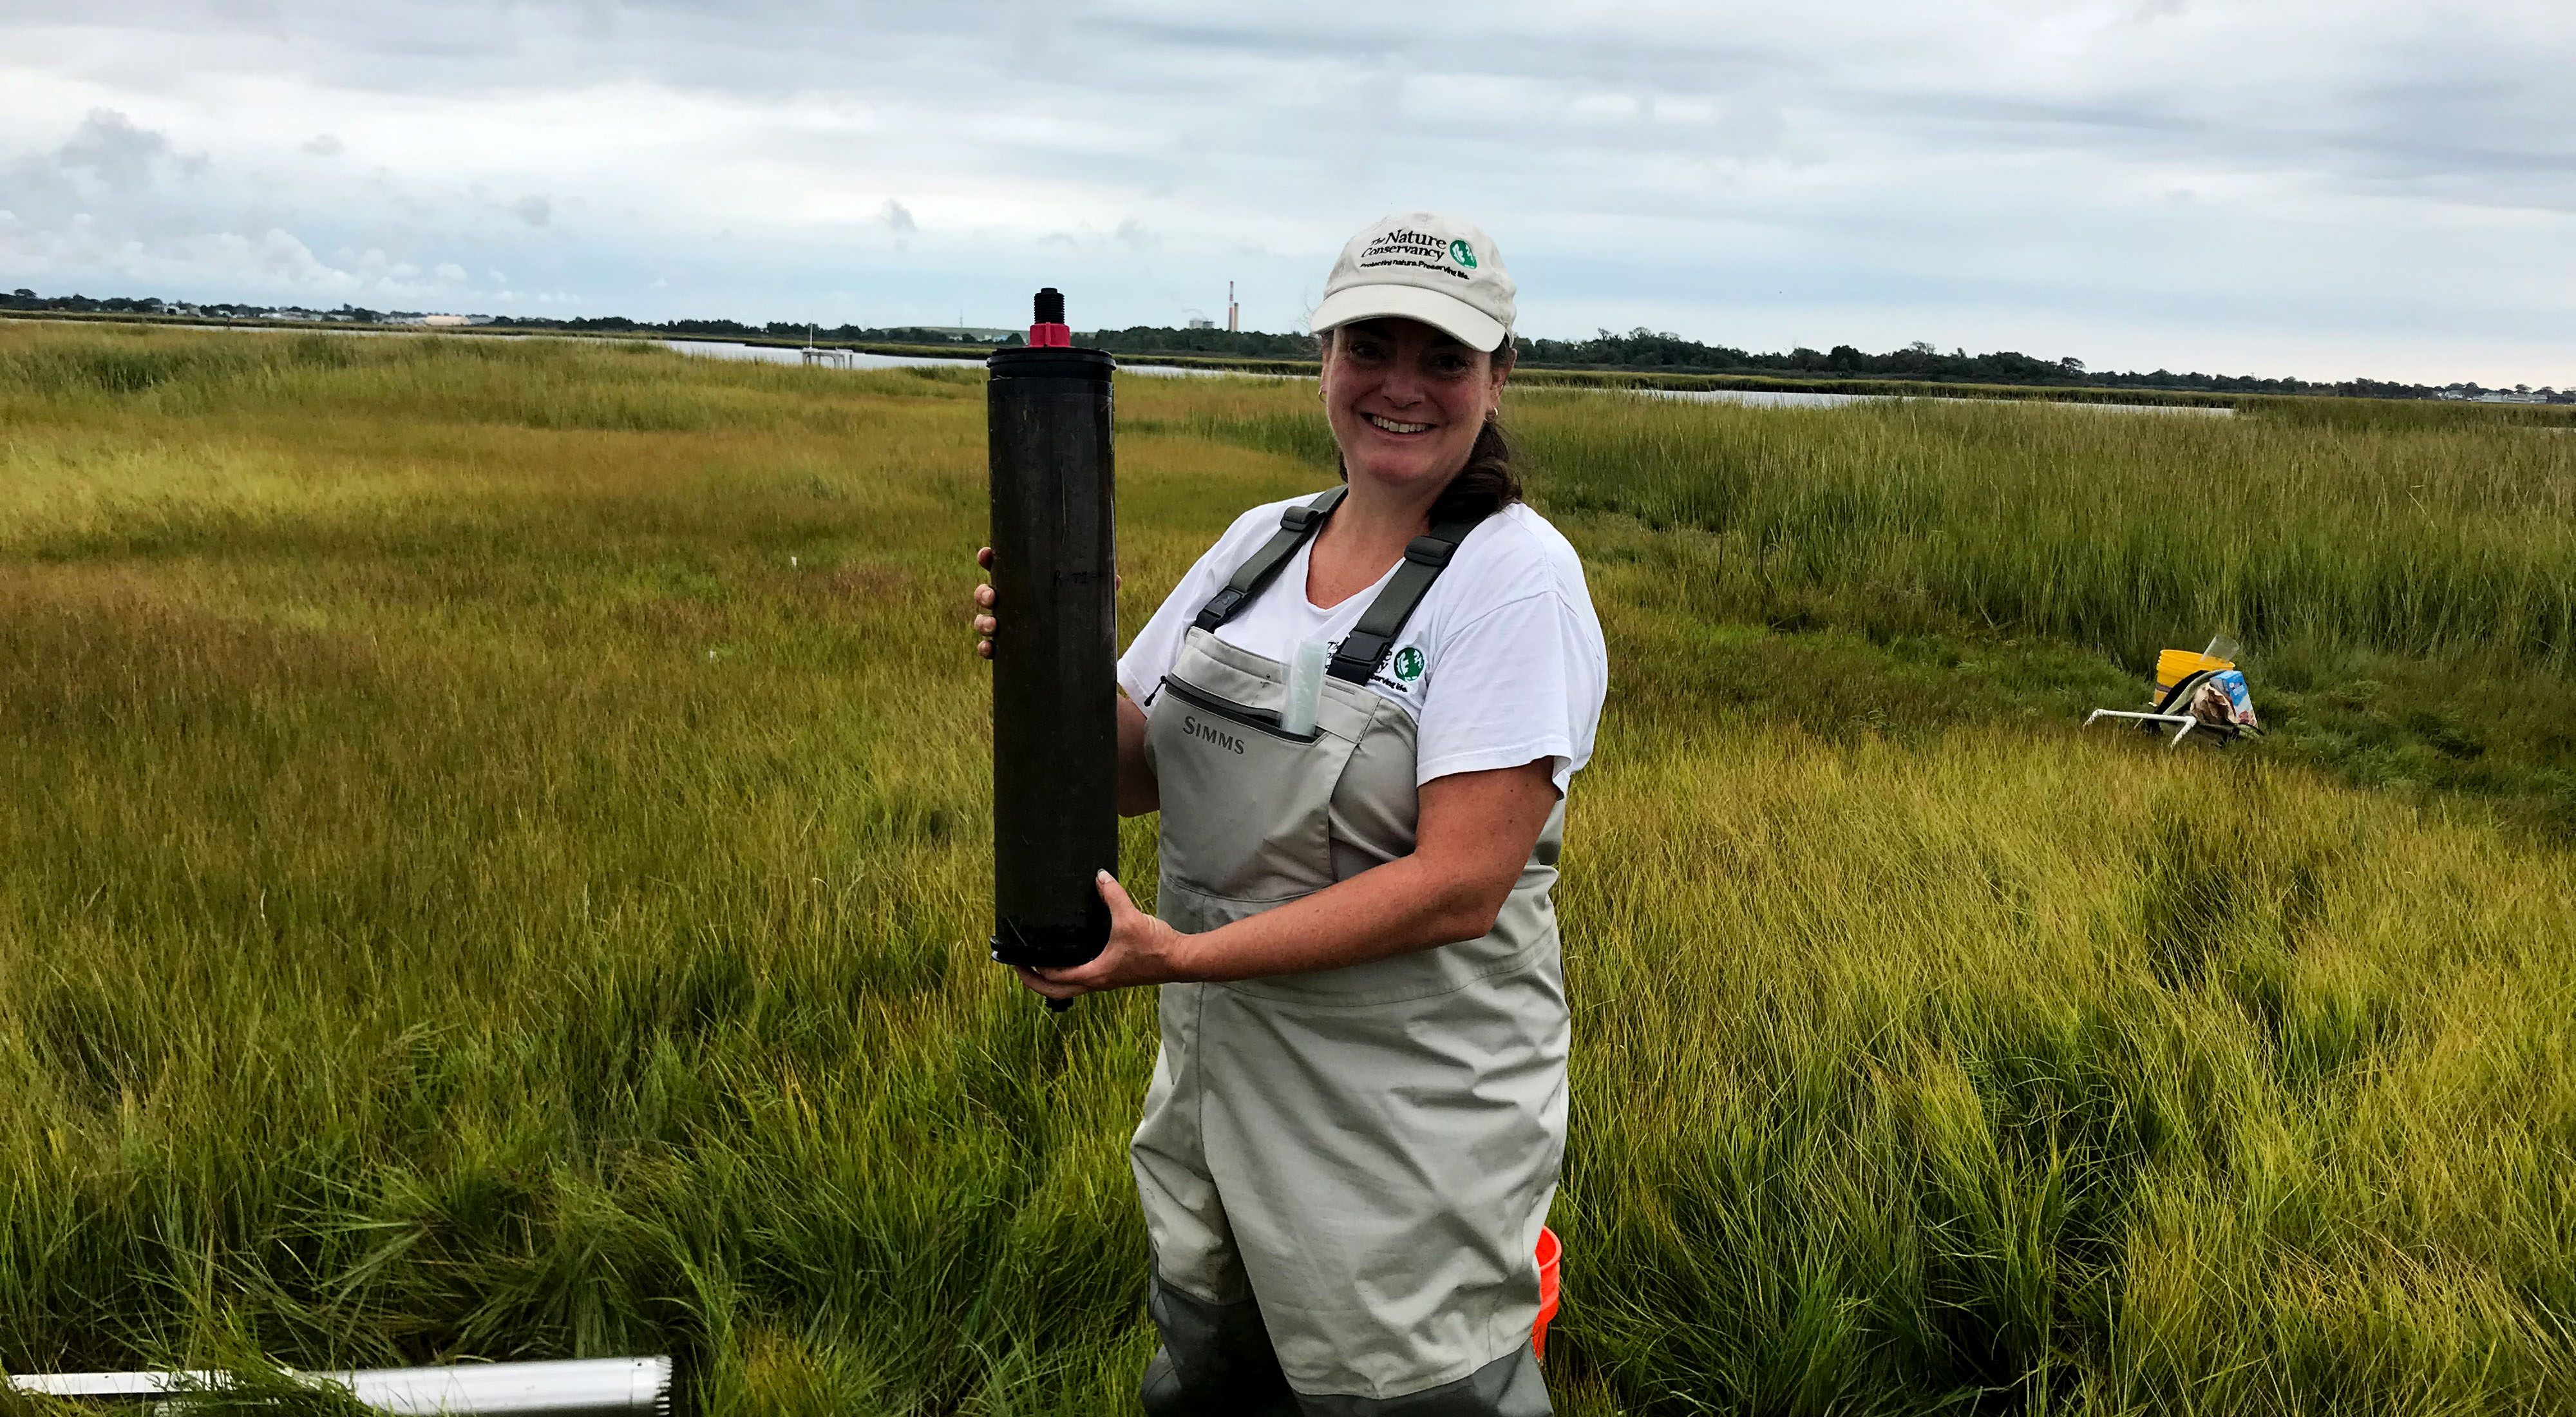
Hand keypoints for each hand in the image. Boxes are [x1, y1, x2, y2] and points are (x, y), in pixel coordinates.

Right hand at [970, 547, 1116, 659]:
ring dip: (982, 620)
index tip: (986, 555)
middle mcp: (1013, 602)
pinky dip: (985, 648)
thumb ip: (1099, 587)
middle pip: (987, 592)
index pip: (1002, 565)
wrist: (1080, 652)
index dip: (989, 558)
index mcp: (1027, 583)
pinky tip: (989, 649)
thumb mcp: (1089, 600)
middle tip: (991, 596)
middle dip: (983, 592)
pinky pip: (989, 648)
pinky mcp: (1008, 648)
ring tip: (993, 625)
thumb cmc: (1079, 615)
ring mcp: (1008, 625)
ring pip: (984, 619)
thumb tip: (1115, 579)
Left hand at [1014, 871, 1194, 1000]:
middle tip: (1019, 967)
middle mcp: (1097, 981)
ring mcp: (1105, 980)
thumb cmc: (1155, 946)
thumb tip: (1099, 875)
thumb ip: (1112, 895)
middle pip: (1056, 991)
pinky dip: (1068, 973)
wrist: (1180, 959)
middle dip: (1034, 981)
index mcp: (1094, 974)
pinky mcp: (1113, 974)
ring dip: (1051, 980)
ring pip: (1069, 987)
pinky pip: (1083, 979)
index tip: (1019, 958)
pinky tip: (1068, 956)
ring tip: (1038, 963)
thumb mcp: (1130, 917)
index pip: (1053, 977)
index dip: (1033, 969)